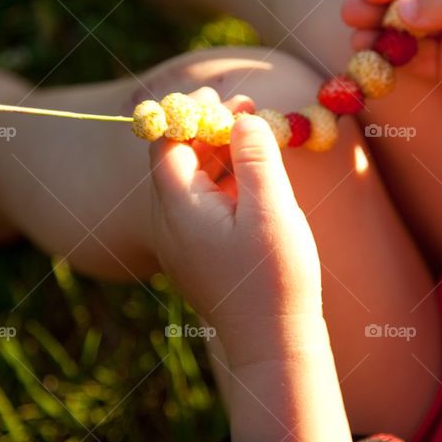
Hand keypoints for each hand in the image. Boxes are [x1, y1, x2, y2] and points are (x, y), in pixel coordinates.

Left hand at [148, 88, 323, 364]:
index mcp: (178, 208)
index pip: (167, 142)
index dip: (191, 113)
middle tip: (248, 108)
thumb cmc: (274, 277)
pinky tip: (254, 175)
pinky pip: (203, 203)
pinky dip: (224, 180)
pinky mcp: (198, 252)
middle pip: (176, 158)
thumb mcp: (272, 210)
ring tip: (256, 136)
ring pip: (191, 180)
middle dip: (208, 129)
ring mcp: (182, 240)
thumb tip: (242, 116)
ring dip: (219, 153)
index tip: (226, 98)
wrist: (272, 342)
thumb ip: (255, 158)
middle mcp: (170, 223)